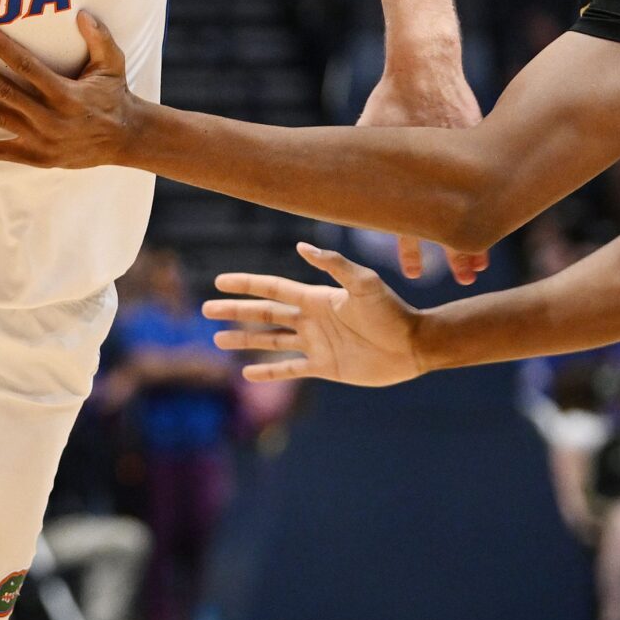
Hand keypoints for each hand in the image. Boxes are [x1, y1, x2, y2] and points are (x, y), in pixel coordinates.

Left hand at [0, 10, 141, 168]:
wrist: (124, 139)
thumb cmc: (114, 96)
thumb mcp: (112, 64)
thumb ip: (99, 37)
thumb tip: (82, 14)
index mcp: (66, 93)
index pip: (26, 66)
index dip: (1, 47)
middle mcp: (49, 118)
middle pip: (3, 92)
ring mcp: (40, 140)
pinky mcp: (36, 157)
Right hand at [204, 242, 424, 386]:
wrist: (414, 346)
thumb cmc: (392, 312)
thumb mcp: (364, 283)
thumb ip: (334, 265)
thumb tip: (301, 246)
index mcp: (317, 298)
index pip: (273, 288)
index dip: (246, 284)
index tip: (219, 281)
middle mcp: (312, 319)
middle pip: (264, 313)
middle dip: (235, 311)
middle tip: (206, 310)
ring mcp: (316, 344)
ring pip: (271, 340)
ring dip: (245, 340)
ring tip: (218, 339)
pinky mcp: (325, 367)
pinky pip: (290, 369)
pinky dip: (269, 372)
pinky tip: (248, 373)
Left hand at [357, 57, 487, 282]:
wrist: (425, 65)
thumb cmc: (390, 99)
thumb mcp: (368, 132)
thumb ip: (364, 163)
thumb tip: (343, 189)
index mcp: (409, 173)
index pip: (409, 226)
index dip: (411, 253)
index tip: (415, 274)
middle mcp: (440, 172)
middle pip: (450, 225)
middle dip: (458, 254)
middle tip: (465, 279)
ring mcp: (464, 159)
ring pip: (476, 208)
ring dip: (480, 234)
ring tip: (483, 260)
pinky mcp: (480, 144)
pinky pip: (488, 180)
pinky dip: (492, 201)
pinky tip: (498, 218)